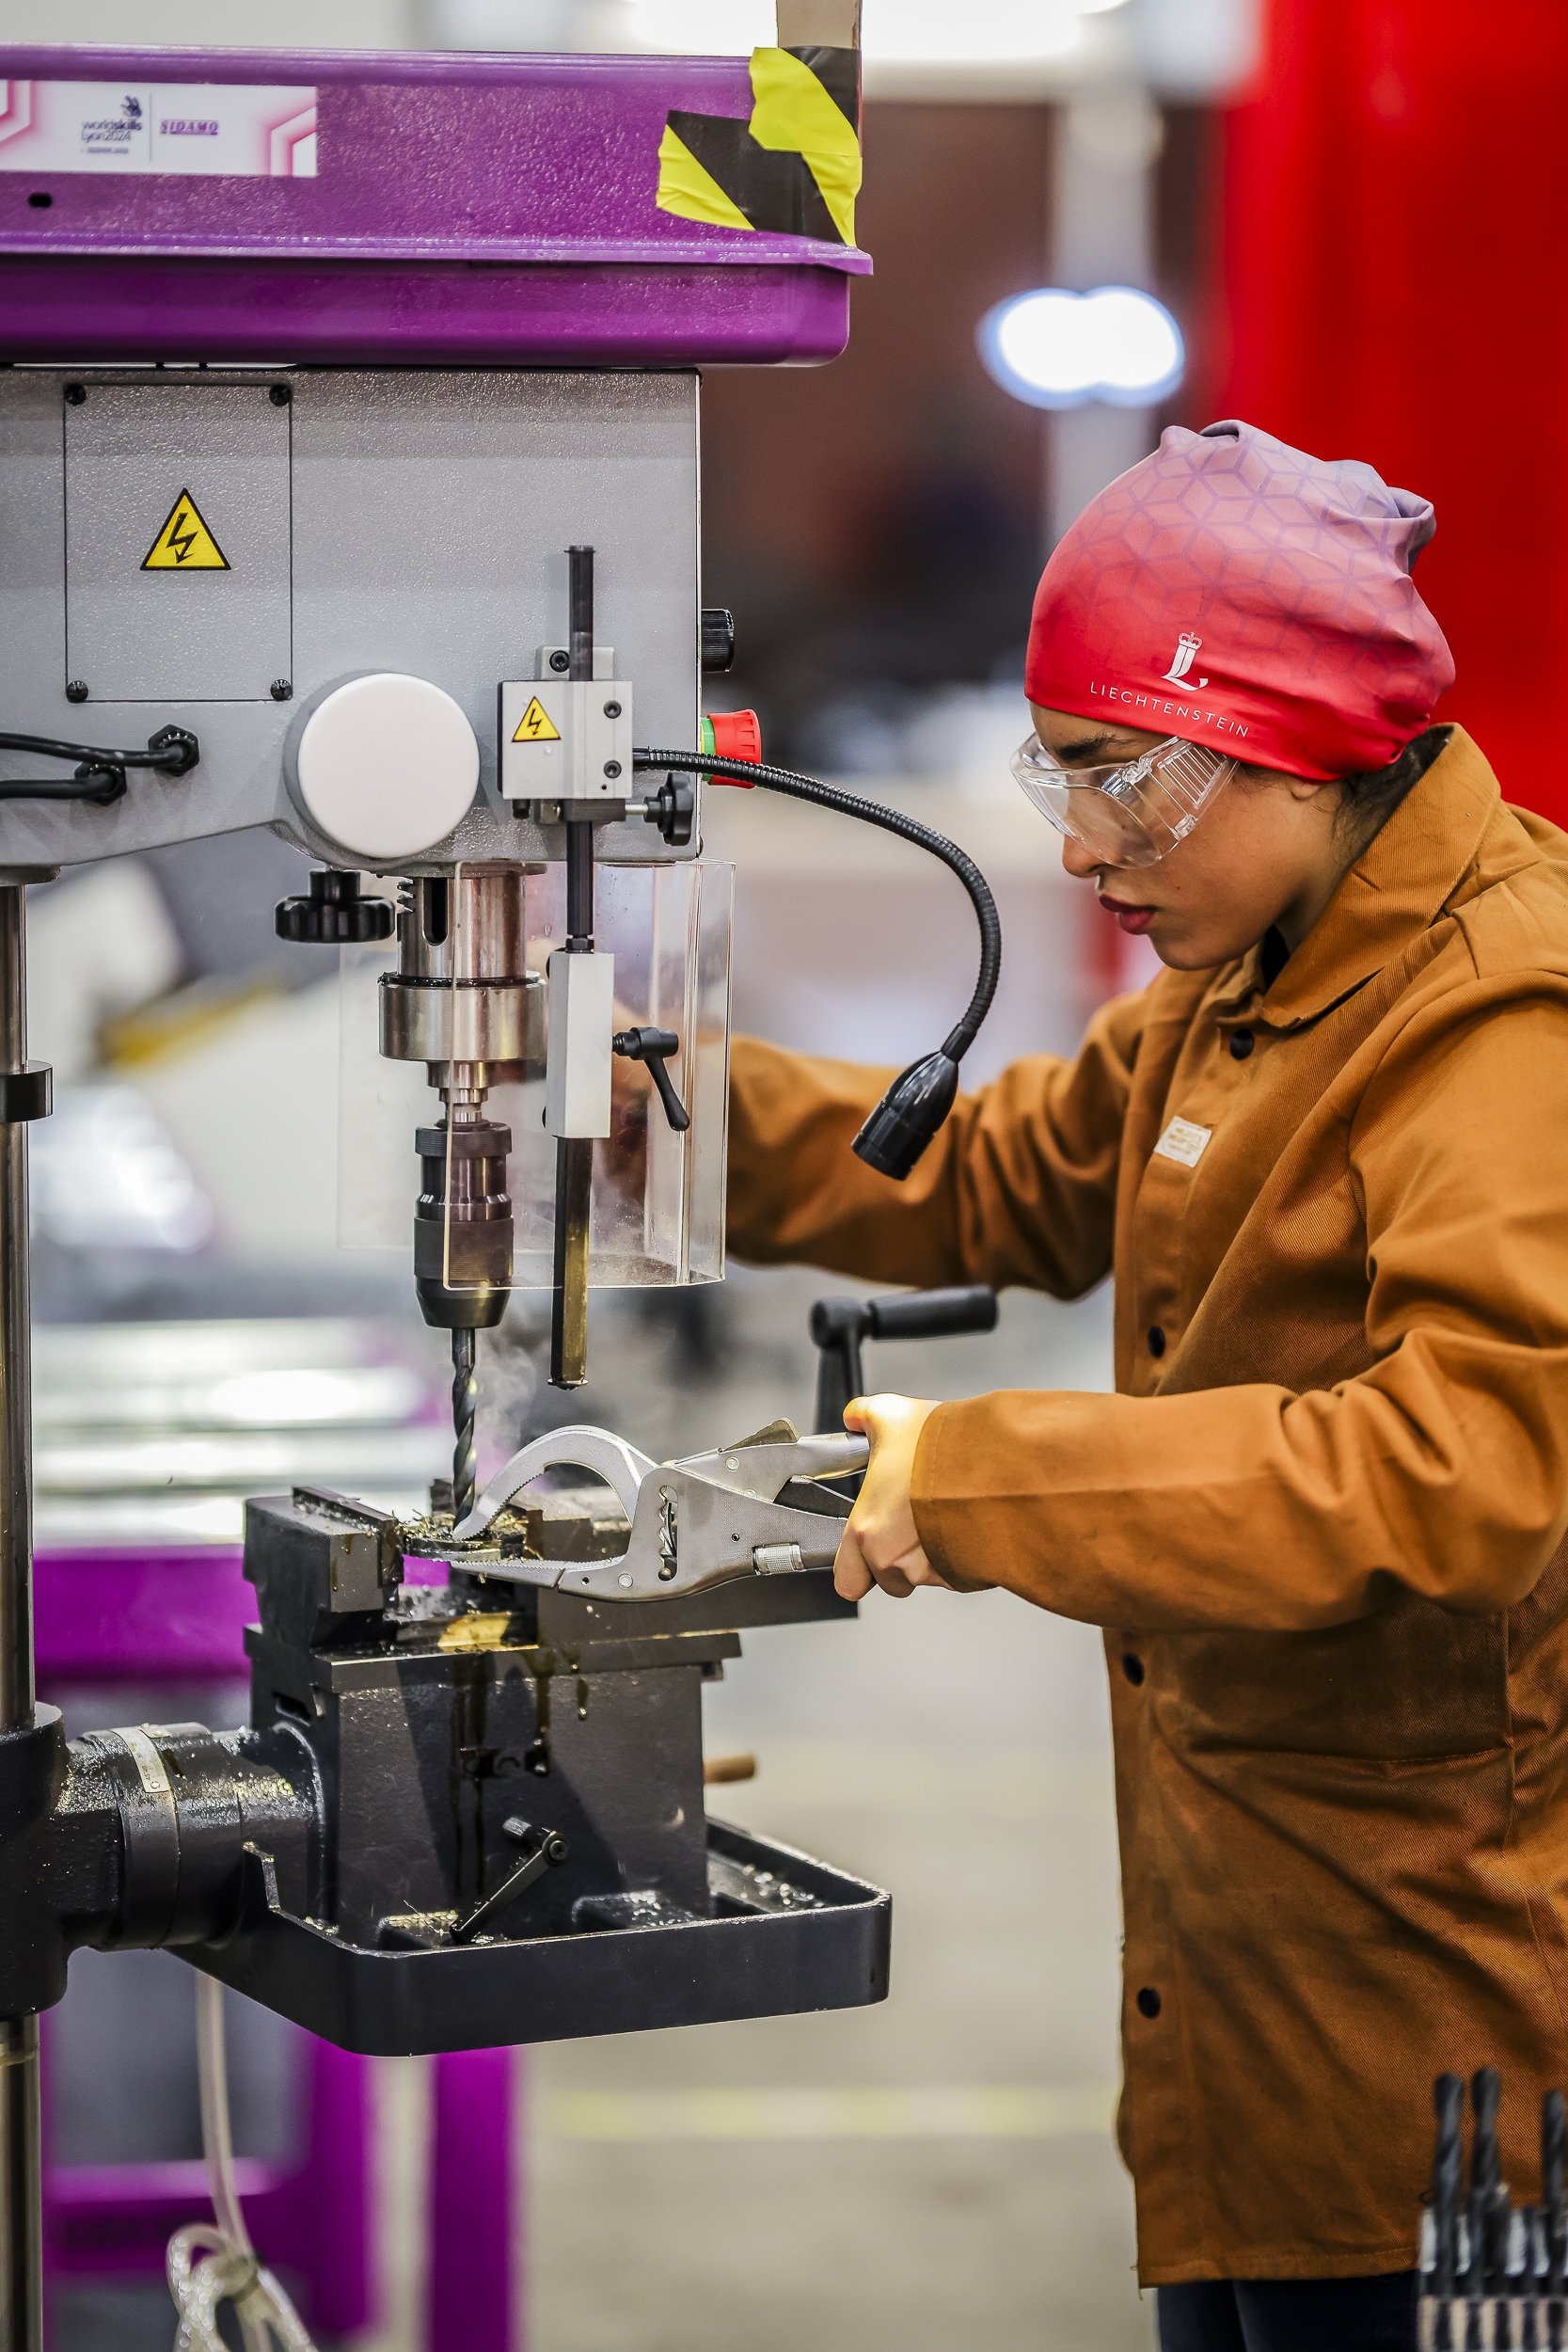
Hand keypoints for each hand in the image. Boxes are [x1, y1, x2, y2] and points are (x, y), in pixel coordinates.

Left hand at [834, 1393, 951, 1600]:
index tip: (863, 1551)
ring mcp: (931, 1572)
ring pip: (925, 1575)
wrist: (1001, 1463)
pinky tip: (966, 1523)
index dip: (856, 1567)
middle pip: (889, 1579)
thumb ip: (864, 1416)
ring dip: (931, 1554)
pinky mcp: (965, 1576)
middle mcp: (894, 1559)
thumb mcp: (893, 1416)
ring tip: (944, 1514)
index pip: (847, 1580)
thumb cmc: (947, 1447)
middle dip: (898, 1559)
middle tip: (912, 1523)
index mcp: (867, 1531)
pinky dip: (960, 1556)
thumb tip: (856, 1417)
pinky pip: (957, 1574)